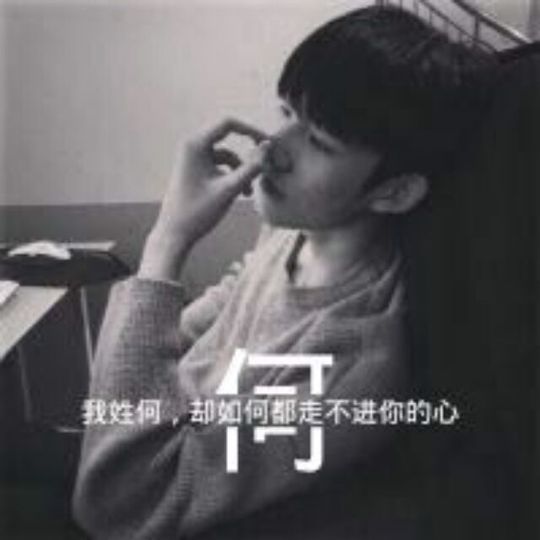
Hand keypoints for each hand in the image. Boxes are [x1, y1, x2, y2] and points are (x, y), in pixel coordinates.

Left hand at [139, 118, 267, 279]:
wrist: (175, 234)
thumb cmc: (199, 212)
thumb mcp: (230, 189)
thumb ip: (251, 167)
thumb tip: (267, 147)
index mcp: (195, 145)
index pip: (228, 124)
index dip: (251, 130)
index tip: (269, 142)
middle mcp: (191, 147)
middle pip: (228, 139)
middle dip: (247, 154)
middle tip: (266, 162)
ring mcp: (191, 159)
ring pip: (225, 156)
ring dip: (240, 171)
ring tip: (248, 194)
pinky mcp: (194, 171)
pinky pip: (219, 166)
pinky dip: (231, 177)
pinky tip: (239, 195)